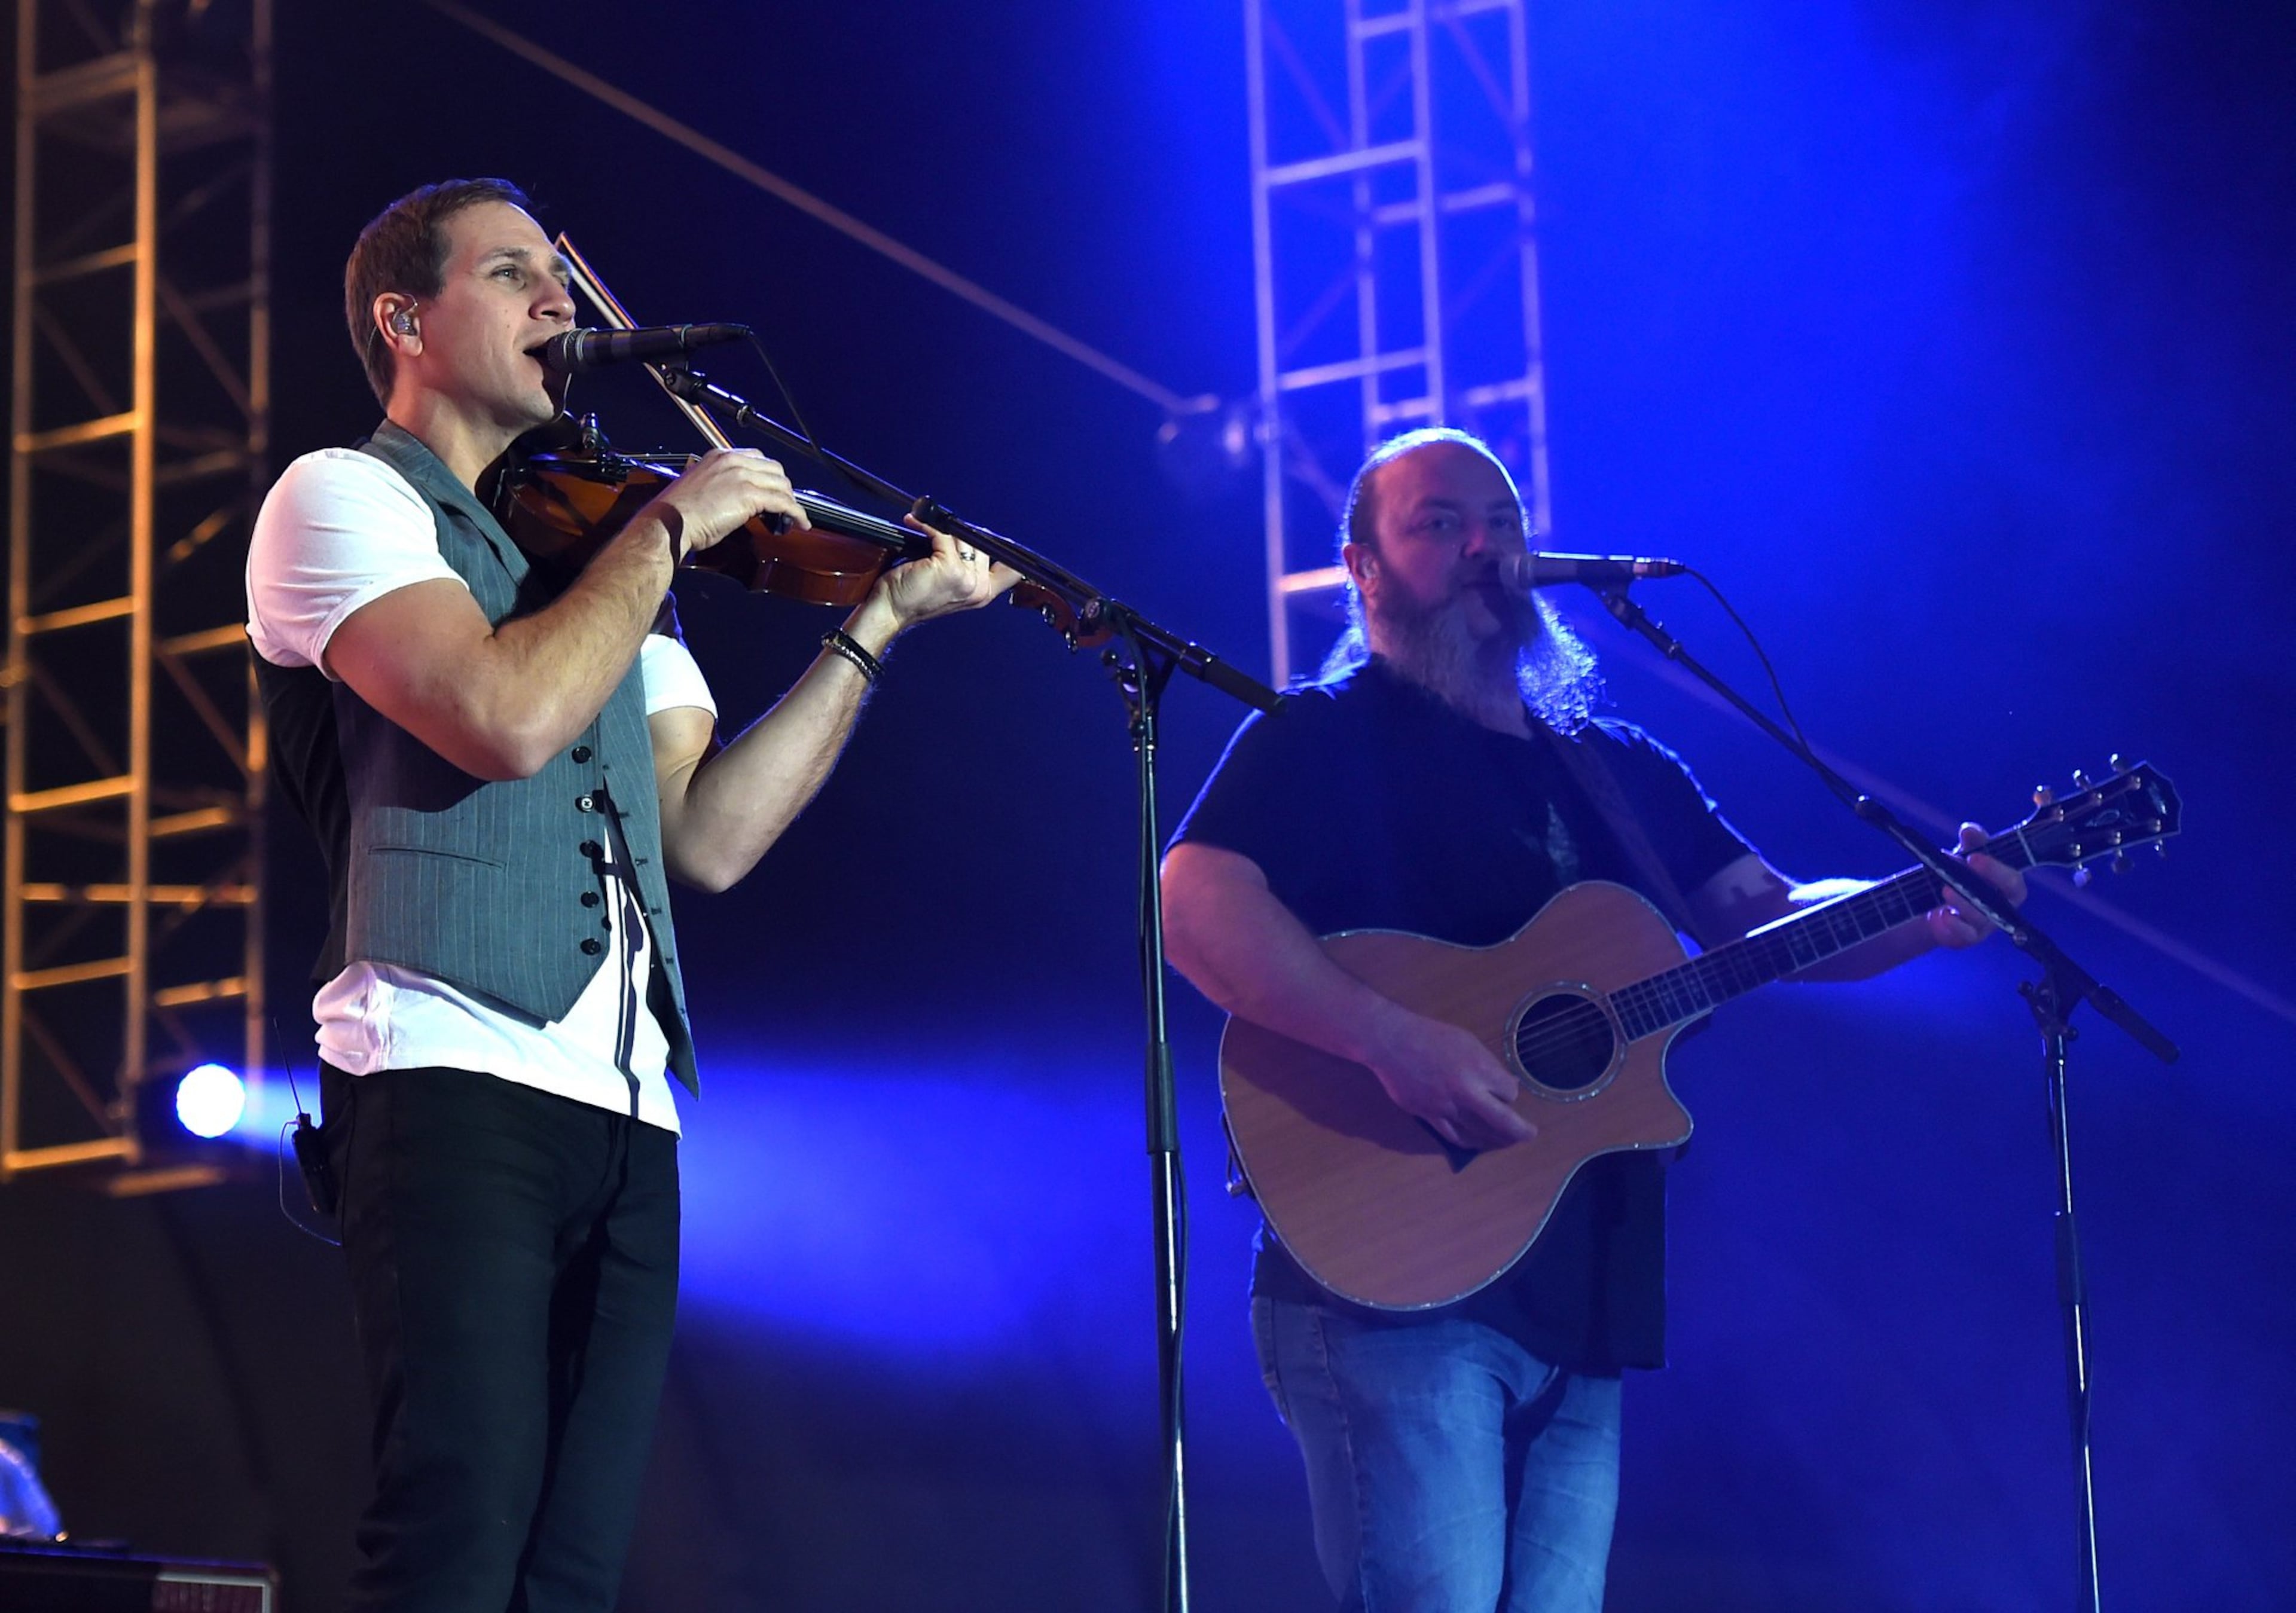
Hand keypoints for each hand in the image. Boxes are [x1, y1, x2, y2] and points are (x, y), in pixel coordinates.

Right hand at [634, 448, 808, 560]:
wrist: (669, 523)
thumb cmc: (678, 513)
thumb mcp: (699, 487)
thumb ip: (720, 485)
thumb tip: (735, 497)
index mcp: (719, 456)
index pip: (756, 458)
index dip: (770, 475)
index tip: (774, 488)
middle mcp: (732, 461)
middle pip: (774, 469)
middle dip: (784, 487)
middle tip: (786, 504)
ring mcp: (741, 476)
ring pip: (781, 484)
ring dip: (792, 501)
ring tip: (794, 516)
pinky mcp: (749, 495)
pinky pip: (783, 502)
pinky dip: (797, 513)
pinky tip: (801, 523)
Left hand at [873, 514, 1020, 628]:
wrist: (890, 611)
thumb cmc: (912, 597)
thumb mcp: (948, 584)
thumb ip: (967, 566)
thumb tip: (969, 534)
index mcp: (983, 594)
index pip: (1013, 570)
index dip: (1004, 549)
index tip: (985, 536)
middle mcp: (979, 588)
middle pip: (984, 544)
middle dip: (962, 534)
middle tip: (941, 533)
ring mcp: (966, 579)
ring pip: (963, 538)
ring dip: (941, 529)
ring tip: (923, 527)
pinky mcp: (949, 567)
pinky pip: (943, 534)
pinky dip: (926, 525)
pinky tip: (915, 523)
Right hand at [1363, 1009, 1535, 1151]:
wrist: (1391, 1042)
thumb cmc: (1432, 1036)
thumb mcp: (1467, 1041)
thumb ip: (1488, 1065)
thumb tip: (1506, 1085)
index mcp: (1478, 1068)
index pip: (1509, 1092)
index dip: (1510, 1092)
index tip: (1505, 1088)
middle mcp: (1465, 1092)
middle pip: (1502, 1121)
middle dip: (1520, 1131)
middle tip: (1529, 1134)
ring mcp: (1445, 1107)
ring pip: (1478, 1134)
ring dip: (1496, 1140)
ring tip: (1505, 1142)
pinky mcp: (1428, 1116)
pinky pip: (1453, 1136)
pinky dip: (1469, 1142)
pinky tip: (1476, 1142)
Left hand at [1927, 821, 2027, 948]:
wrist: (1939, 903)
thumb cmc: (1964, 875)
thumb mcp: (1968, 855)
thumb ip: (1973, 843)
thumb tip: (1969, 830)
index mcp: (2008, 886)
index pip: (2013, 881)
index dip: (1996, 870)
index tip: (1974, 857)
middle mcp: (2002, 907)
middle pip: (2000, 902)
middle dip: (1983, 886)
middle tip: (1958, 872)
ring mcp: (1987, 925)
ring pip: (1980, 918)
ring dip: (1962, 903)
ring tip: (1945, 890)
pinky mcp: (1969, 937)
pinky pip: (1965, 936)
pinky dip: (1952, 926)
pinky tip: (1940, 915)